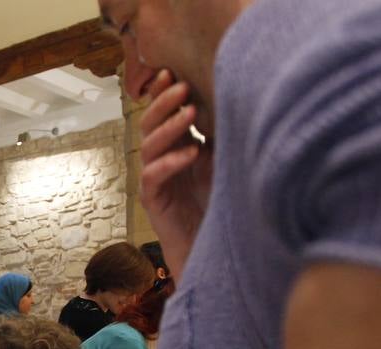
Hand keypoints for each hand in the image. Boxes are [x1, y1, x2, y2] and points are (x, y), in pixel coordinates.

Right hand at [139, 70, 213, 276]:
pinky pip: (153, 176)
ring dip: (169, 128)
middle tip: (181, 85)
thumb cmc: (216, 202)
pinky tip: (191, 152)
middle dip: (164, 103)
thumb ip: (217, 135)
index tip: (174, 71)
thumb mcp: (221, 160)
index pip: (162, 114)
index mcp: (174, 146)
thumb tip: (230, 98)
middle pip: (150, 124)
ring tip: (189, 112)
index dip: (163, 93)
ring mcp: (153, 180)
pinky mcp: (152, 201)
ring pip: (149, 146)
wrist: (208, 244)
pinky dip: (171, 162)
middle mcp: (160, 159)